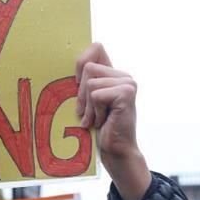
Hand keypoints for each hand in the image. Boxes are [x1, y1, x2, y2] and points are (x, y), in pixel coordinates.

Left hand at [75, 43, 151, 199]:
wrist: (116, 151)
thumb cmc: (100, 129)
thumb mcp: (88, 101)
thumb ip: (84, 81)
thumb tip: (71, 64)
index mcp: (115, 74)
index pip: (95, 48)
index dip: (81, 62)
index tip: (78, 84)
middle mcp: (124, 76)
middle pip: (87, 68)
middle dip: (82, 94)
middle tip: (90, 113)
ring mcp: (127, 83)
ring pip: (90, 83)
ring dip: (89, 106)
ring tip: (97, 119)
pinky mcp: (126, 93)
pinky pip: (96, 95)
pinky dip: (95, 111)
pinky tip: (103, 122)